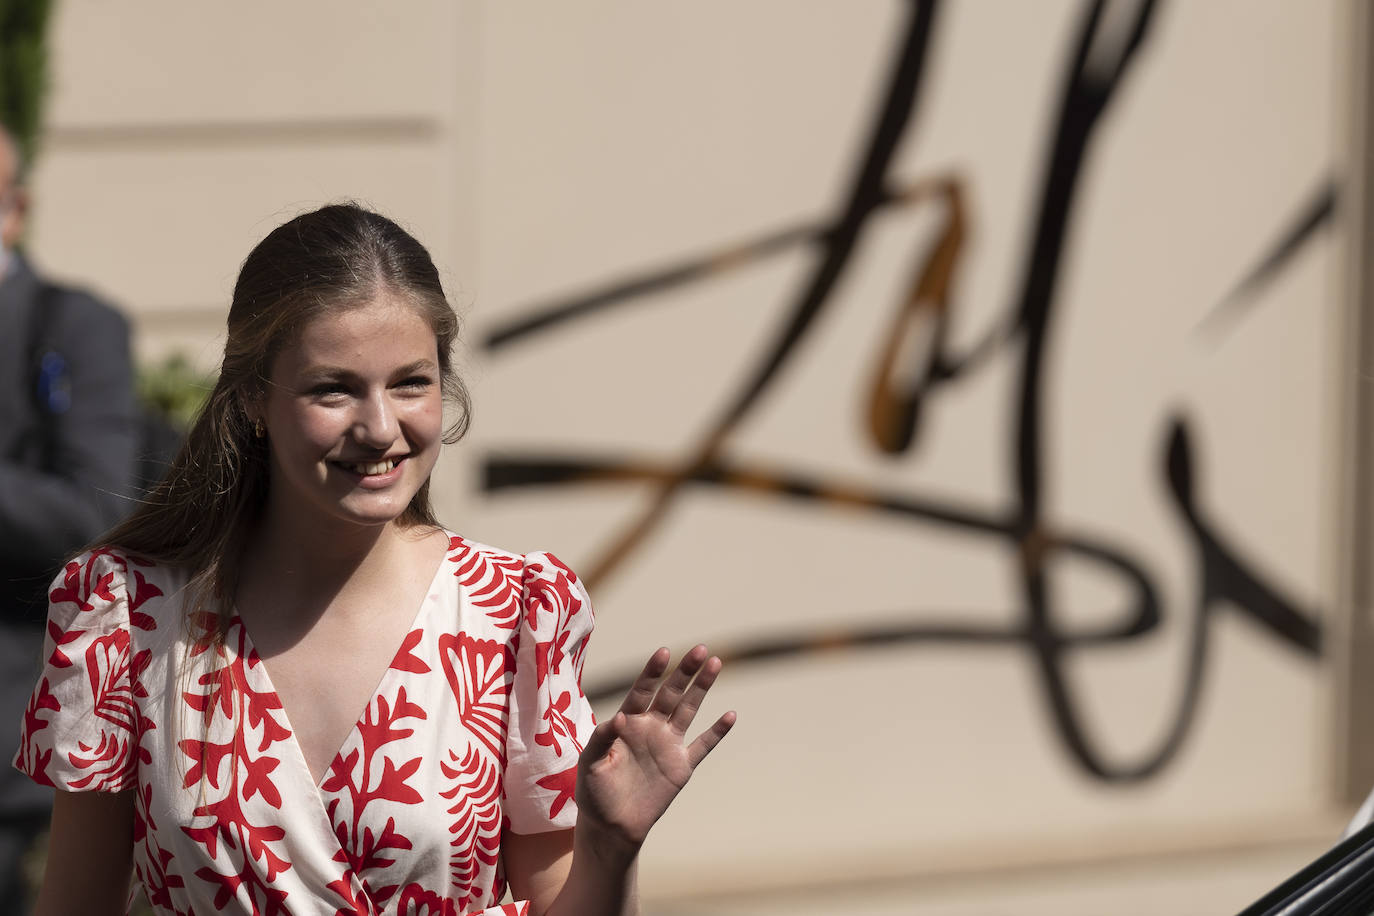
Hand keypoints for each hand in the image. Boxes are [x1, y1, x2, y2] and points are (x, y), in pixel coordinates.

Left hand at [574, 645, 735, 850]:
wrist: (611, 826)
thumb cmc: (594, 792)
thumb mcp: (590, 764)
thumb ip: (602, 739)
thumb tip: (620, 719)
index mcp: (627, 722)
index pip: (642, 691)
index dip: (653, 672)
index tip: (664, 652)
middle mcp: (650, 727)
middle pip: (671, 693)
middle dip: (685, 671)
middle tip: (701, 649)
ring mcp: (668, 745)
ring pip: (689, 710)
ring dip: (702, 688)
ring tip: (716, 663)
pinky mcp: (682, 766)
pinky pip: (703, 745)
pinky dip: (717, 732)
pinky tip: (730, 715)